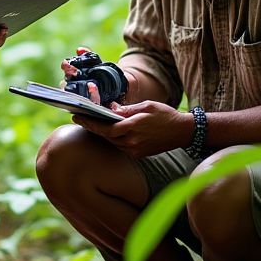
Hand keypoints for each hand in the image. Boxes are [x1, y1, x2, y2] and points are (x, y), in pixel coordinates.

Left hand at [71, 100, 192, 158]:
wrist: (182, 132)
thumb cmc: (165, 115)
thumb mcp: (146, 106)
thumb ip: (127, 109)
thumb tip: (110, 108)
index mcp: (134, 127)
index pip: (107, 128)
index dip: (91, 123)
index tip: (78, 116)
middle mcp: (133, 141)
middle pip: (106, 136)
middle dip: (92, 127)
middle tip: (79, 118)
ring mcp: (135, 150)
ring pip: (112, 142)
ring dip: (101, 133)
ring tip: (90, 122)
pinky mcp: (138, 154)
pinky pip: (120, 147)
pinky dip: (113, 139)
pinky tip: (107, 131)